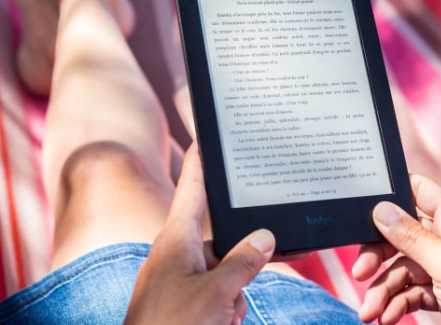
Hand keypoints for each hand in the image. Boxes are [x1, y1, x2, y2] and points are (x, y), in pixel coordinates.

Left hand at [124, 142, 274, 324]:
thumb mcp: (216, 293)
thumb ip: (243, 262)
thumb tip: (264, 237)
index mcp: (177, 239)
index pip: (193, 187)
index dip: (202, 160)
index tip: (208, 134)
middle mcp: (178, 255)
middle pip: (224, 240)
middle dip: (241, 264)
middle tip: (235, 289)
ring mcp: (182, 281)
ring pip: (227, 273)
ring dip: (234, 296)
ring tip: (220, 319)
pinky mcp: (186, 303)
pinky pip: (220, 295)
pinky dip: (227, 310)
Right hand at [352, 174, 440, 324]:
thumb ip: (411, 236)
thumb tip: (381, 208)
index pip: (419, 190)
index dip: (391, 194)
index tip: (363, 209)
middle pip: (402, 235)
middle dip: (378, 256)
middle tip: (360, 274)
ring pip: (404, 268)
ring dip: (384, 289)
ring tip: (370, 313)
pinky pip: (413, 290)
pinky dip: (398, 303)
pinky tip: (387, 318)